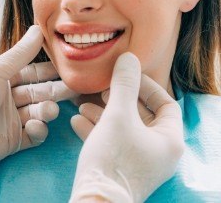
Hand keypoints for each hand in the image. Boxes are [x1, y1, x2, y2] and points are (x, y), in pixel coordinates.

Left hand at [0, 25, 63, 174]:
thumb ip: (20, 53)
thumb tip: (38, 28)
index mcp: (3, 80)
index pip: (32, 73)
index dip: (49, 70)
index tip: (69, 67)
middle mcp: (8, 99)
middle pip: (39, 93)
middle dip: (56, 91)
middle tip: (75, 88)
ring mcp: (12, 121)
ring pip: (39, 113)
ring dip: (47, 111)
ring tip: (48, 110)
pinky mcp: (13, 141)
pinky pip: (34, 135)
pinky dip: (39, 130)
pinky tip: (36, 126)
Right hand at [70, 53, 183, 202]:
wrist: (96, 199)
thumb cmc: (113, 157)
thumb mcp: (117, 114)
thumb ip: (123, 84)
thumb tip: (128, 58)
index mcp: (169, 140)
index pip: (166, 104)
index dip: (146, 86)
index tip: (124, 76)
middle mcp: (159, 152)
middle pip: (141, 115)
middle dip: (117, 99)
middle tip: (101, 89)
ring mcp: (140, 162)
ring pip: (123, 129)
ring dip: (103, 113)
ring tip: (82, 104)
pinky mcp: (121, 169)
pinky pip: (112, 143)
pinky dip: (97, 130)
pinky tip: (77, 121)